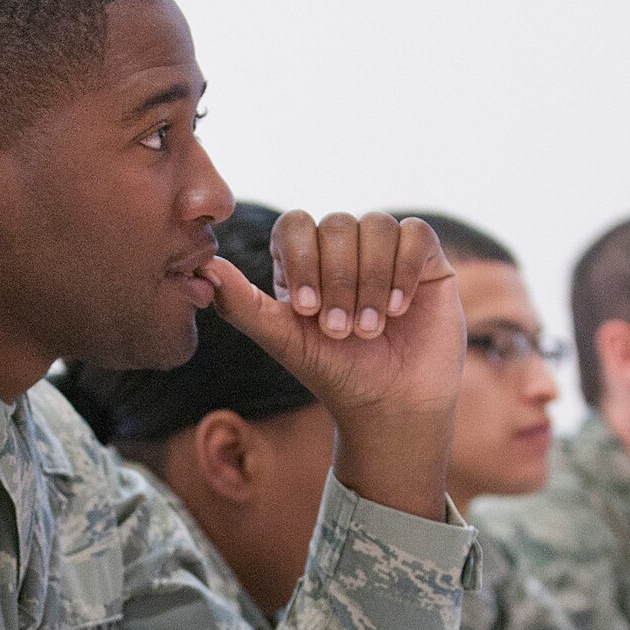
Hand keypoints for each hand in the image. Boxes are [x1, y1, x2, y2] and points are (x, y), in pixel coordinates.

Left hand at [207, 211, 463, 518]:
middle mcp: (345, 250)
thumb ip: (242, 304)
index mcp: (305, 261)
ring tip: (370, 328)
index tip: (305, 309)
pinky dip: (403, 270)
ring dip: (370, 281)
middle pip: (336, 225)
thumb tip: (203, 266)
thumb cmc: (334, 374)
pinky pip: (415, 235)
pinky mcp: (426, 260)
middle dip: (338, 280)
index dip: (301, 259)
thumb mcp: (283, 340)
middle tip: (341, 330)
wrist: (390, 405)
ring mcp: (387, 252)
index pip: (295, 224)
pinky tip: (399, 309)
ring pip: (376, 227)